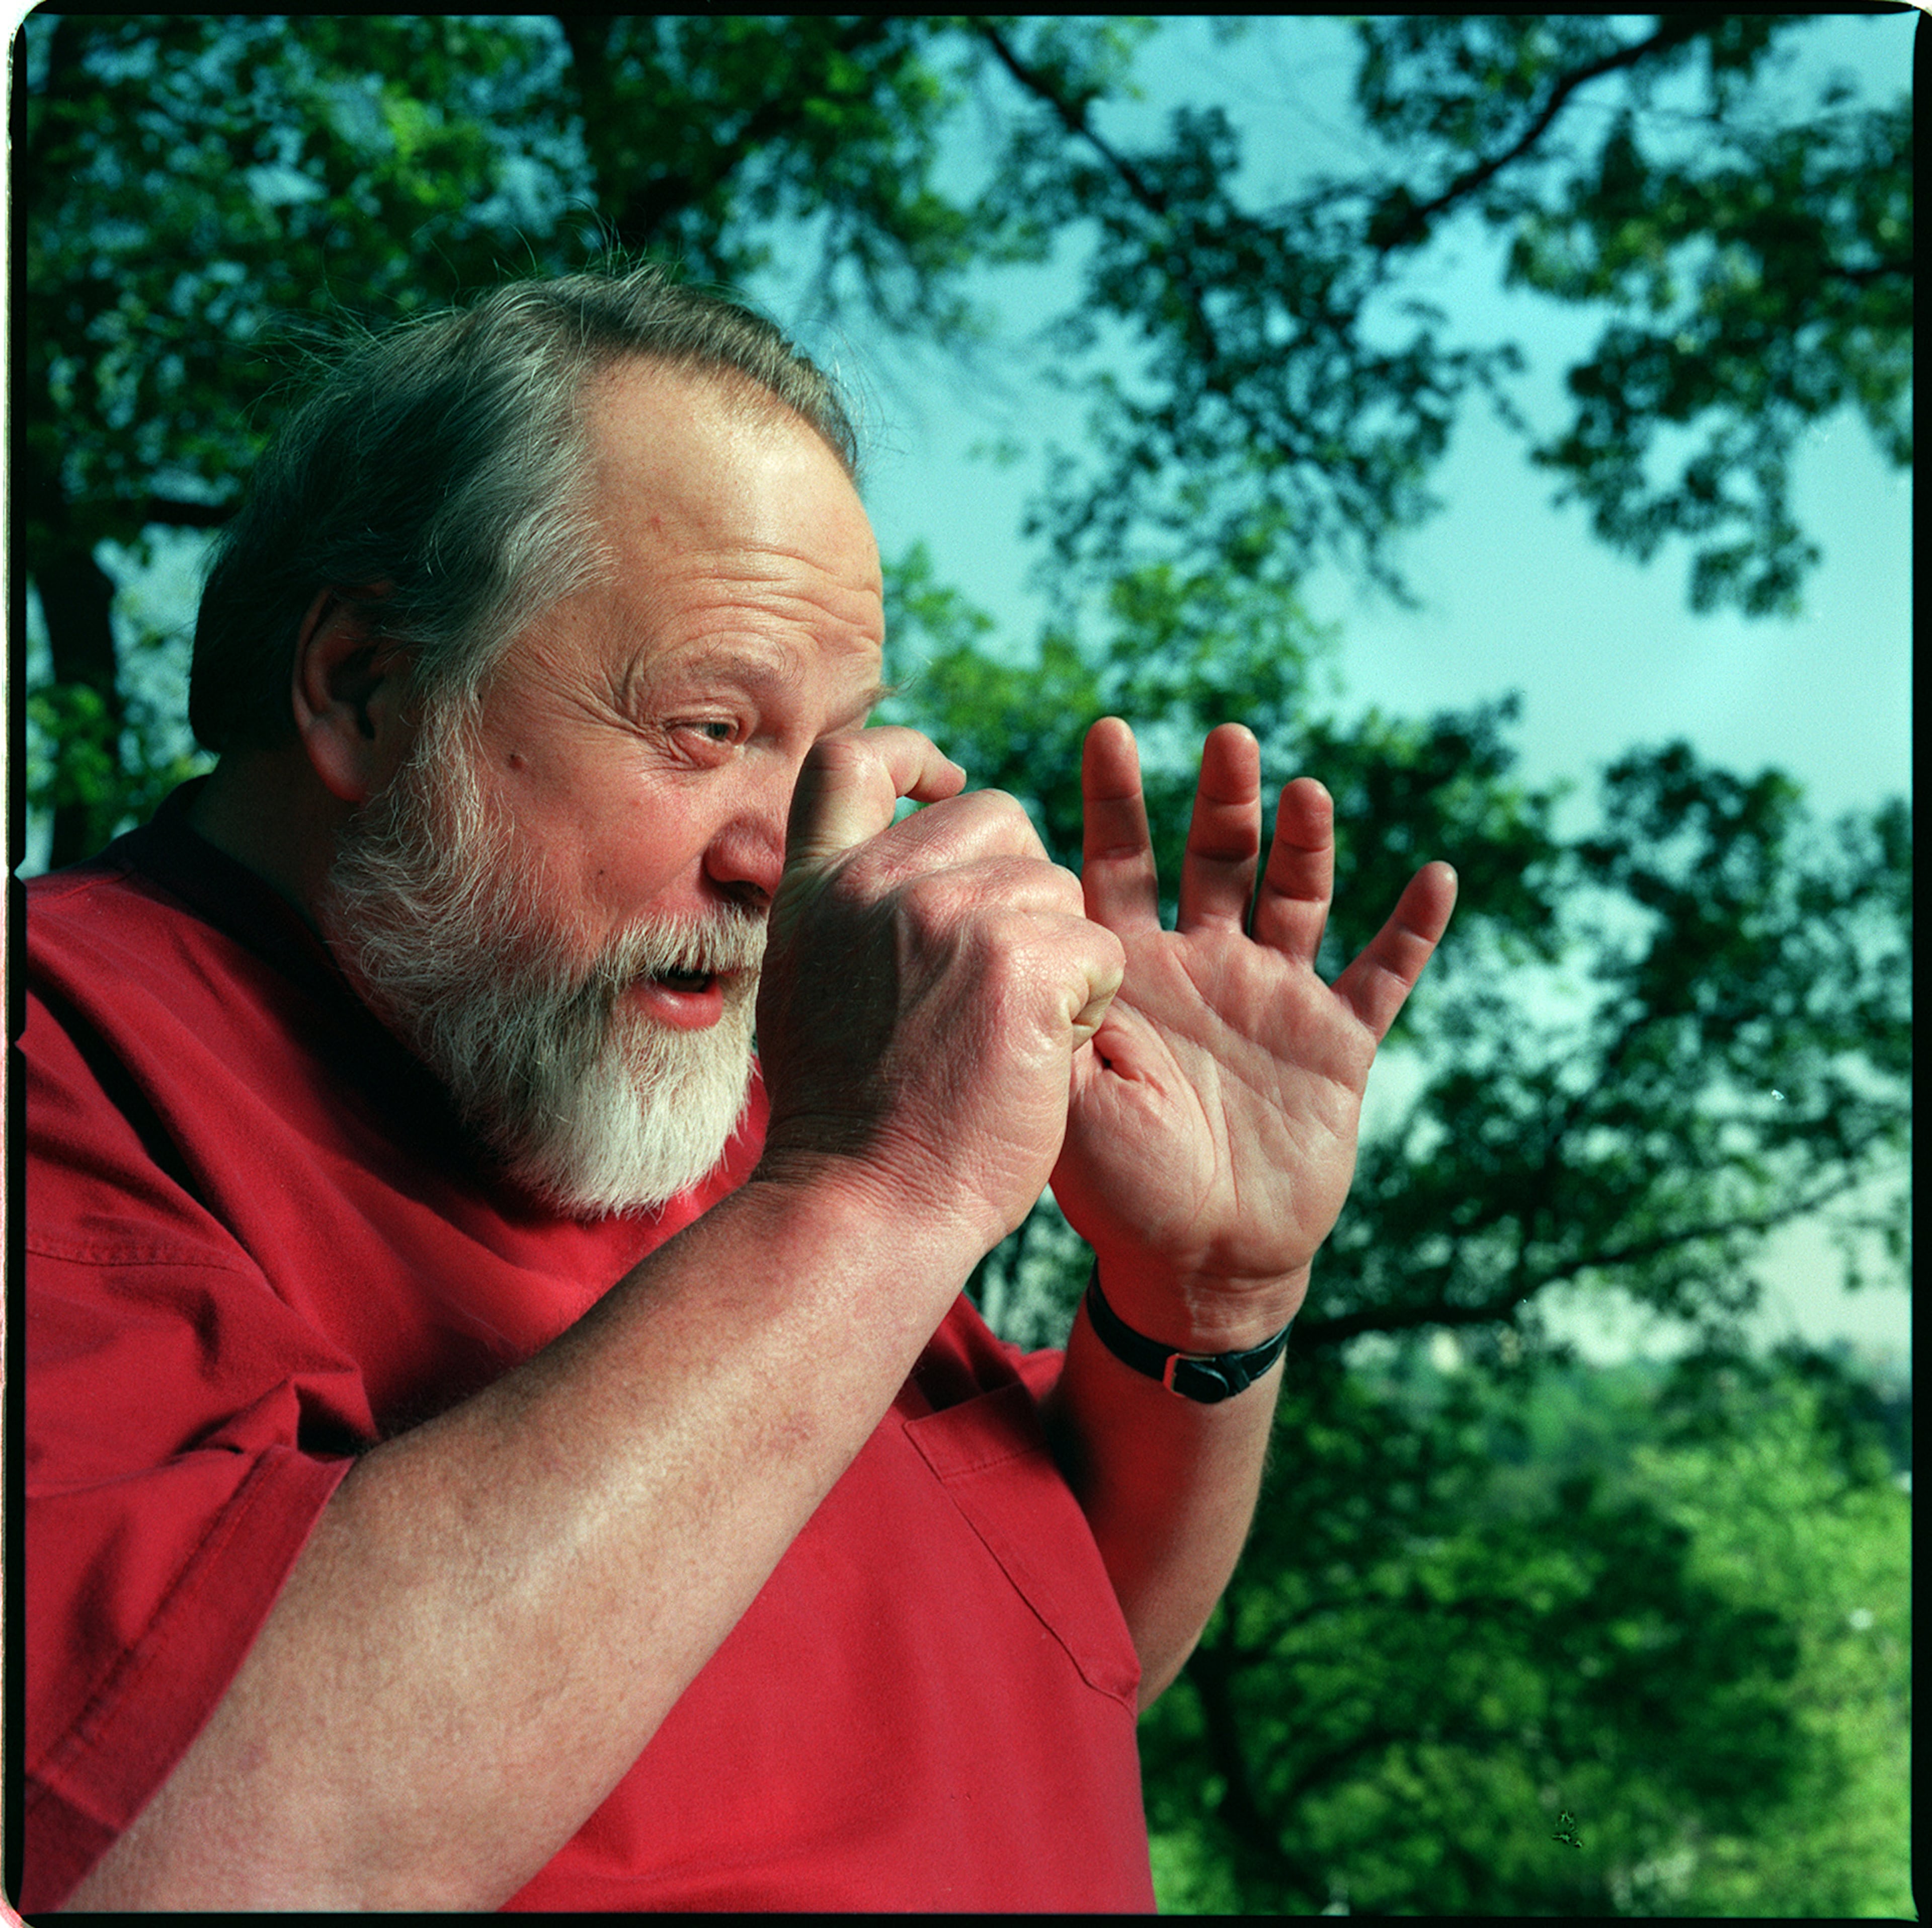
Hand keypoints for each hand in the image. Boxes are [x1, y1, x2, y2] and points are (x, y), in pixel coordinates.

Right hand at [756, 726, 1125, 1258]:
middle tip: (997, 988)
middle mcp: (875, 882)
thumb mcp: (809, 987)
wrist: (863, 1209)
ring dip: (1059, 957)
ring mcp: (946, 914)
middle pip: (997, 817)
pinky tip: (1044, 1059)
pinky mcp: (1020, 961)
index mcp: (818, 887)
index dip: (910, 754)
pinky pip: (1100, 947)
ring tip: (1009, 1040)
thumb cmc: (852, 1126)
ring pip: (1058, 886)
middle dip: (1023, 888)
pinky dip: (1094, 1005)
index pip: (851, 759)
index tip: (946, 787)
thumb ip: (849, 912)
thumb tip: (900, 856)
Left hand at [1052, 719, 1456, 1351]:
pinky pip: (1382, 973)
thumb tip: (1037, 939)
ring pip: (1297, 898)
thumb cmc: (1118, 1187)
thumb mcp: (1068, 1100)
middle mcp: (1206, 964)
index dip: (1115, 800)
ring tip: (1306, 794)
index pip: (1118, 863)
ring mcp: (1276, 996)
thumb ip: (1056, 1021)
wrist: (1199, 1261)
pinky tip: (1436, 877)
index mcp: (1134, 969)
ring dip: (1306, 845)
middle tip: (1226, 738)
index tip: (1107, 729)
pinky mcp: (1337, 1040)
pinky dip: (1412, 929)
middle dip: (1222, 800)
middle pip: (1217, 858)